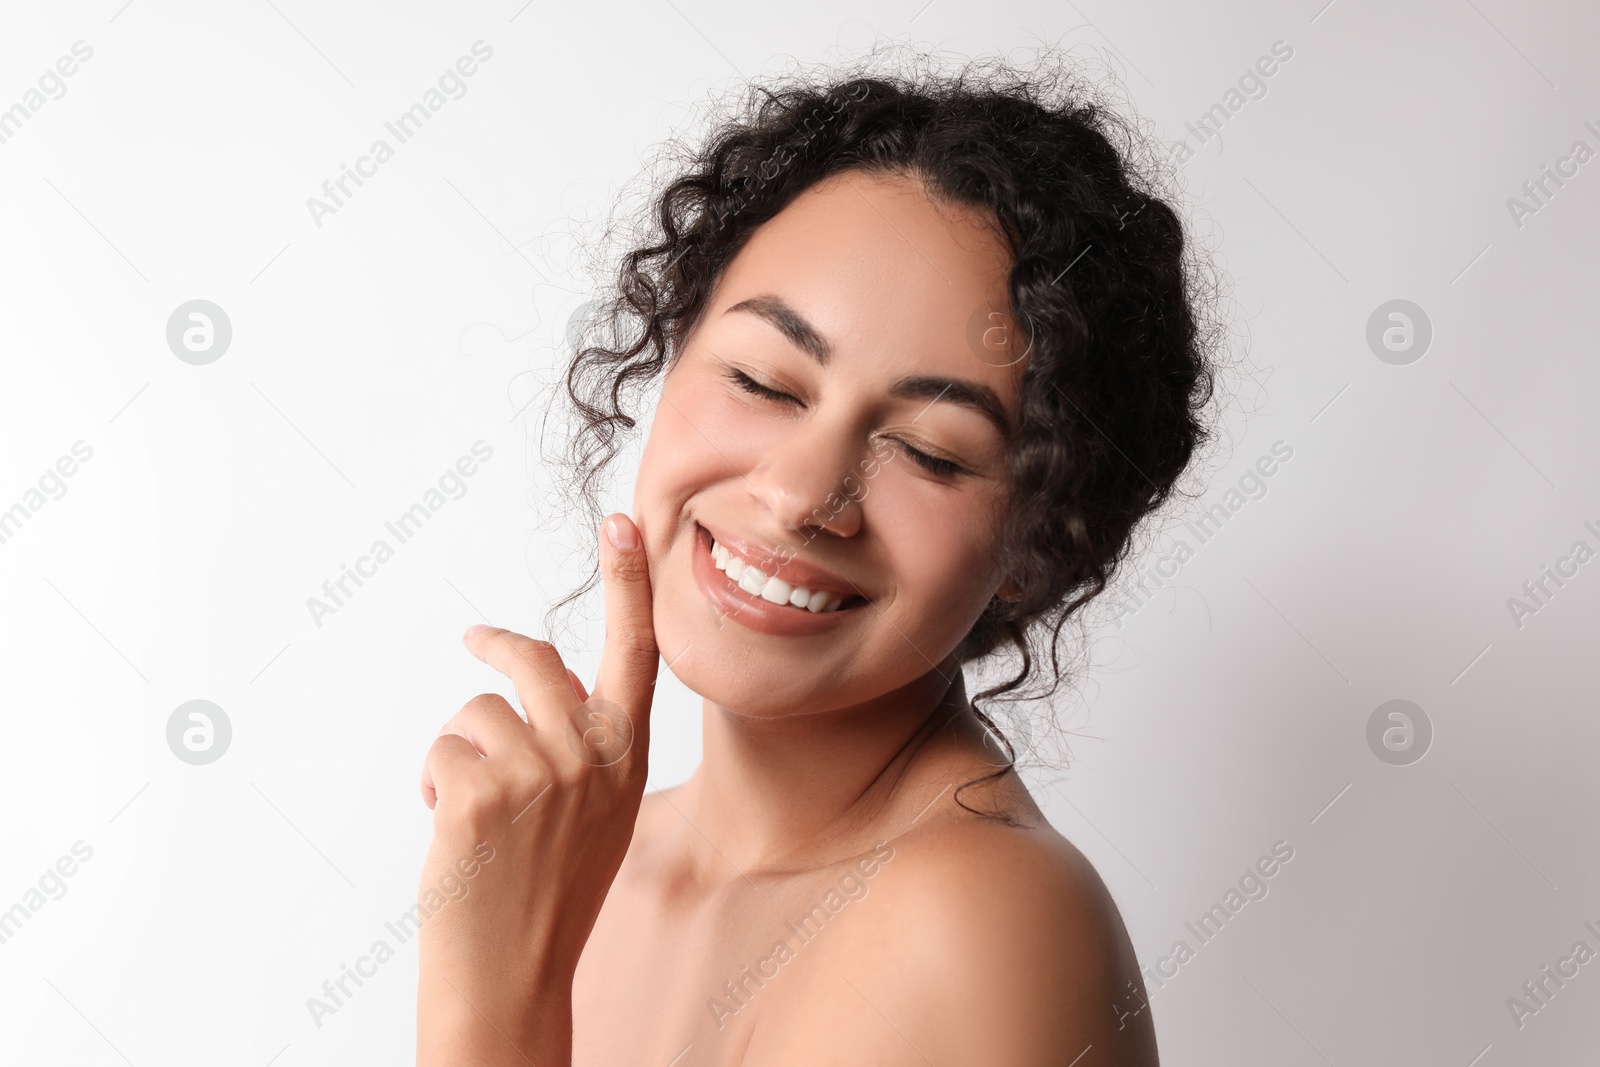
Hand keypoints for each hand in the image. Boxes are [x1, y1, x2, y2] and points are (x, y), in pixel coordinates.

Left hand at [415, 513, 657, 1064]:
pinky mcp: (480, 789)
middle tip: (474, 641)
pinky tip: (452, 829)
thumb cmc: (547, 894)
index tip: (623, 522)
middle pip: (531, 660)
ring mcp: (540, 772)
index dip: (628, 582)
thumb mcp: (596, 813)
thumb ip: (584, 743)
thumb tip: (543, 675)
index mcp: (629, 758)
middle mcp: (593, 756)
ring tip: (473, 812)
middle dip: (495, 651)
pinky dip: (435, 781)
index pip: (635, 652)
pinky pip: (443, 747)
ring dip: (462, 750)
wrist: (512, 977)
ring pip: (477, 708)